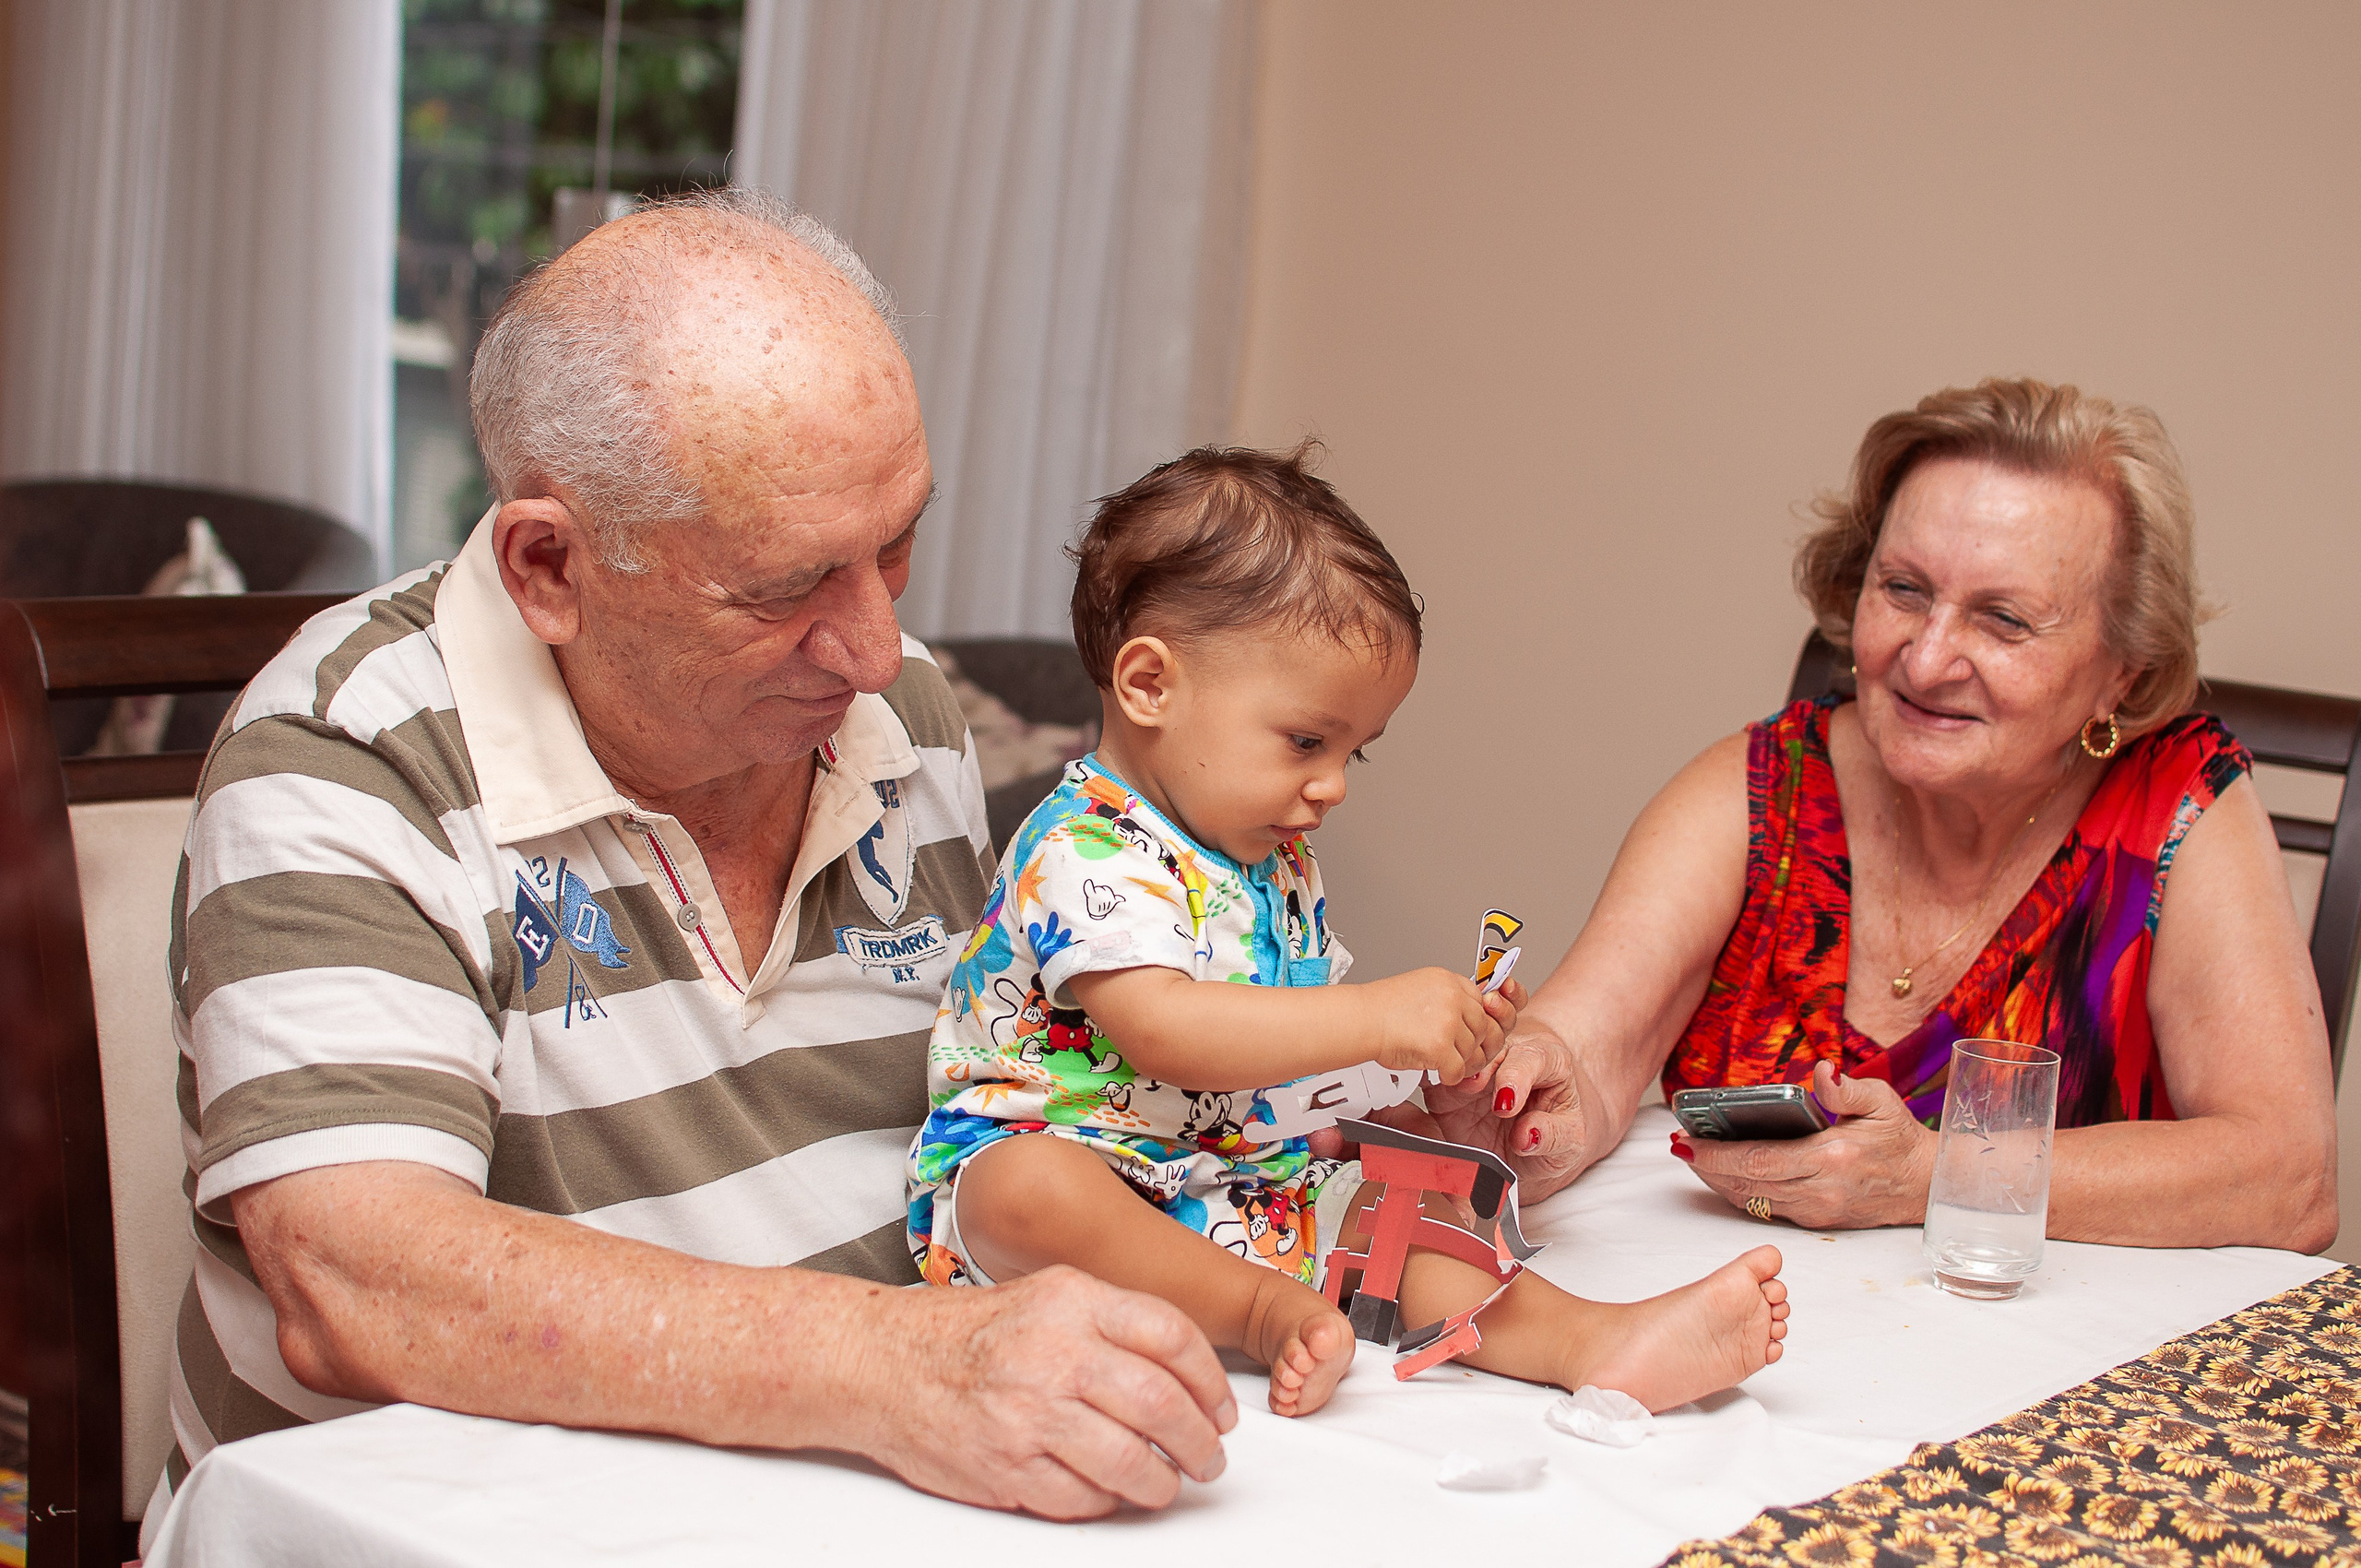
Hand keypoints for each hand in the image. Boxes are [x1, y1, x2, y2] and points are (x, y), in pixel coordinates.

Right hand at [864, 1265, 1235, 1518]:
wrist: (882, 1363)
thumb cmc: (967, 1332)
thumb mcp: (1046, 1295)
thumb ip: (1112, 1323)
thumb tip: (1185, 1376)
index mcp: (1072, 1300)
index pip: (1171, 1335)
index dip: (1212, 1381)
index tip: (1223, 1409)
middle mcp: (1054, 1352)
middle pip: (1160, 1403)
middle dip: (1200, 1442)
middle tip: (1208, 1458)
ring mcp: (1029, 1412)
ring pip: (1130, 1461)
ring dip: (1162, 1483)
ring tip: (1167, 1484)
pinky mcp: (1006, 1465)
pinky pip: (1082, 1498)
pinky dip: (1108, 1502)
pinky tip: (1112, 1492)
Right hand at [1365, 967, 1501, 1083]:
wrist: (1361, 1020)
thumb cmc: (1380, 1008)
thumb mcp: (1419, 988)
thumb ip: (1445, 998)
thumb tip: (1463, 1017)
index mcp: (1447, 980)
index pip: (1480, 1001)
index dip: (1474, 1020)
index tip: (1467, 1031)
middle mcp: (1452, 997)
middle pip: (1482, 1027)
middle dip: (1471, 1043)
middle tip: (1457, 1052)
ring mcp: (1448, 1021)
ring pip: (1472, 1050)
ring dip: (1459, 1061)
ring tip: (1443, 1061)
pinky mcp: (1441, 1046)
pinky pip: (1458, 1070)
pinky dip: (1449, 1076)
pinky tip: (1438, 1071)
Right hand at [1412, 997, 1598, 1201]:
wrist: (1530, 1152)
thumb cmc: (1554, 1134)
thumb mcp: (1570, 1140)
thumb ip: (1554, 1136)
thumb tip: (1528, 1134)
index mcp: (1547, 1060)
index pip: (1533, 1059)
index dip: (1517, 1076)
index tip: (1507, 1102)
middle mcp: (1509, 1059)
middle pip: (1492, 1049)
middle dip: (1482, 1065)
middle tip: (1474, 1085)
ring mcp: (1476, 1073)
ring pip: (1461, 1057)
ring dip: (1455, 1067)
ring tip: (1454, 1086)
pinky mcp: (1449, 1091)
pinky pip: (1435, 1079)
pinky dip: (1431, 1078)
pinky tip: (1434, 1082)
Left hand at [1673, 1061, 1937, 1229]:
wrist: (1924, 1186)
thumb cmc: (1900, 1138)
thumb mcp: (1881, 1101)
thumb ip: (1847, 1088)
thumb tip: (1822, 1071)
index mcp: (1831, 1158)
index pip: (1760, 1160)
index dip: (1718, 1154)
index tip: (1688, 1140)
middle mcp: (1820, 1190)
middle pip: (1747, 1183)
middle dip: (1706, 1165)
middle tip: (1679, 1145)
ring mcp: (1816, 1210)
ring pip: (1751, 1200)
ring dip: (1717, 1180)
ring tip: (1692, 1155)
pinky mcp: (1816, 1219)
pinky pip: (1766, 1208)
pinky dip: (1738, 1192)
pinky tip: (1722, 1173)